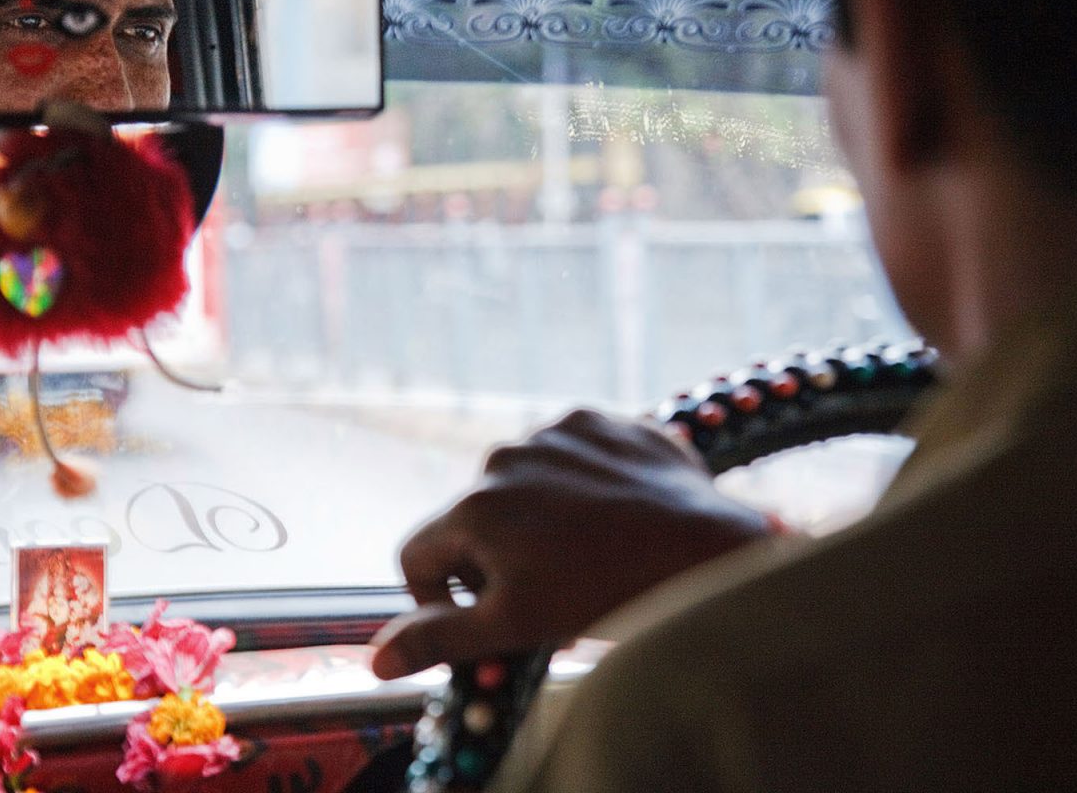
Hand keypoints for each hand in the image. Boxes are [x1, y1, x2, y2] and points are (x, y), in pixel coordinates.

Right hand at [371, 408, 777, 678]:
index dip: (440, 596)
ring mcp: (552, 431)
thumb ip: (440, 637)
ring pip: (521, 484)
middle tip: (546, 588)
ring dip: (537, 516)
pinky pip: (568, 453)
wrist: (702, 549)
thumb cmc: (604, 594)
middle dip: (496, 555)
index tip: (484, 615)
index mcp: (472, 507)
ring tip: (585, 550)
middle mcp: (501, 456)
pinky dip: (579, 483)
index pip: (417, 555)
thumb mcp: (514, 626)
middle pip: (472, 518)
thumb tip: (374, 658)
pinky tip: (611, 513)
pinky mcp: (597, 418)